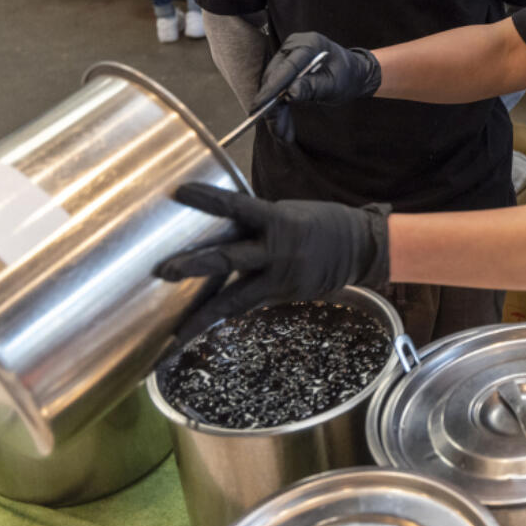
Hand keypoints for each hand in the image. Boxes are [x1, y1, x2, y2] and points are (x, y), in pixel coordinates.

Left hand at [155, 182, 389, 341]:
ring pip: (234, 299)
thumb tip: (222, 221)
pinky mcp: (283, 296)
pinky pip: (248, 306)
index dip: (209, 199)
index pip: (236, 205)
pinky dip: (225, 316)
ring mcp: (280, 278)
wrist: (361, 248)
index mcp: (279, 220)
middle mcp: (277, 251)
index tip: (181, 192)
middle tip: (164, 271)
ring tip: (175, 333)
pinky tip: (203, 329)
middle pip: (228, 258)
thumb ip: (258, 220)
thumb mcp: (290, 211)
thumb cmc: (323, 222)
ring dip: (202, 315)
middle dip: (194, 265)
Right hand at [255, 32, 381, 141]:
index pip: (286, 67)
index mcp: (310, 44)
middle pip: (275, 78)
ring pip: (273, 86)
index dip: (272, 88)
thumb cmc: (347, 76)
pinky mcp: (285, 67)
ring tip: (283, 134)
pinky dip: (280, 108)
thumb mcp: (334, 84)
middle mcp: (295, 46)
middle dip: (273, 106)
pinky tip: (283, 126)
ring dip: (276, 111)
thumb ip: (313, 87)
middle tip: (278, 131)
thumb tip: (290, 93)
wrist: (353, 72)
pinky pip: (277, 89)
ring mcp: (288, 55)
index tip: (261, 106)